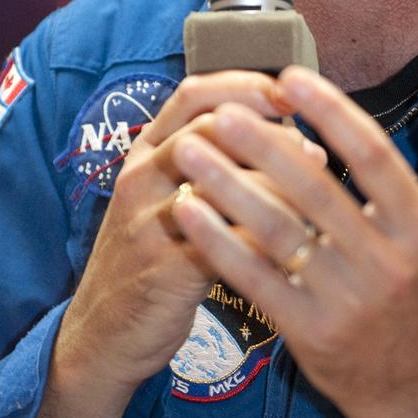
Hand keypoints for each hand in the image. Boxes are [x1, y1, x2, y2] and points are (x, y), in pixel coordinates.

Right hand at [52, 71, 304, 405]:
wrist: (103, 332)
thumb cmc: (156, 256)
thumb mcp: (170, 198)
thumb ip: (217, 164)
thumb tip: (299, 140)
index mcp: (146, 151)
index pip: (193, 94)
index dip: (246, 85)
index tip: (294, 94)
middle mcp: (141, 177)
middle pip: (209, 129)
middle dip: (270, 134)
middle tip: (314, 151)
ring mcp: (147, 222)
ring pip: (218, 183)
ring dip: (276, 184)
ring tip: (314, 195)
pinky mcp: (162, 268)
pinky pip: (224, 243)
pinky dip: (266, 239)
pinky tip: (298, 243)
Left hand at [170, 66, 417, 417]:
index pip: (373, 157)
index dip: (331, 112)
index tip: (291, 77)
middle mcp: (385, 264)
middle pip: (315, 191)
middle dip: (265, 145)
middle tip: (223, 110)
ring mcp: (344, 301)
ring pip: (277, 232)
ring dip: (228, 187)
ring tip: (189, 150)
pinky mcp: (307, 331)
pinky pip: (254, 278)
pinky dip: (218, 242)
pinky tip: (188, 209)